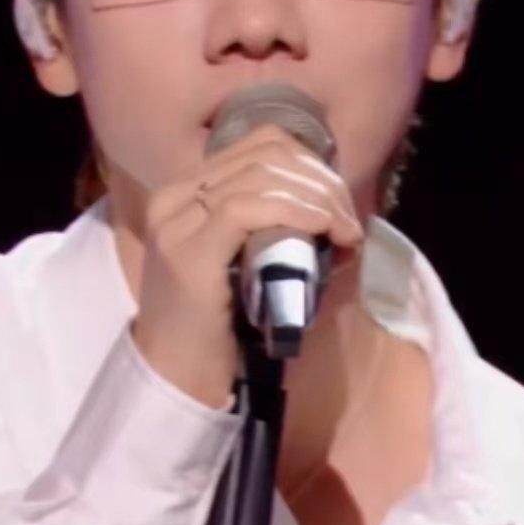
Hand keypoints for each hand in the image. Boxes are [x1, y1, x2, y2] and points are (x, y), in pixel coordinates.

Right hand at [130, 124, 365, 405]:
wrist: (177, 380)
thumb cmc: (221, 326)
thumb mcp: (249, 262)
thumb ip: (275, 228)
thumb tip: (337, 213)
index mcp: (186, 190)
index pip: (258, 144)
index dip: (310, 163)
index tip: (340, 202)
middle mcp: (175, 196)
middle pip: (265, 156)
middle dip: (321, 183)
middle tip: (349, 221)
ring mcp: (177, 222)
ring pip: (260, 176)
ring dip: (316, 199)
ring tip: (344, 231)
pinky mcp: (188, 252)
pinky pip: (246, 208)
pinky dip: (294, 212)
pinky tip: (321, 229)